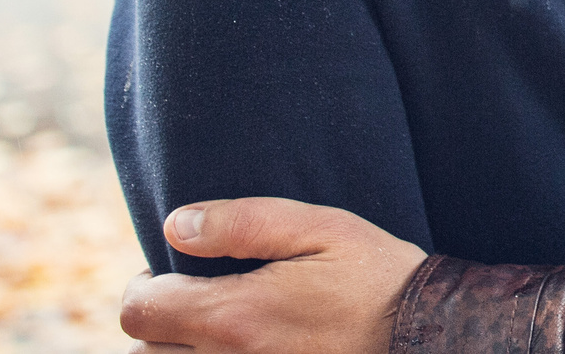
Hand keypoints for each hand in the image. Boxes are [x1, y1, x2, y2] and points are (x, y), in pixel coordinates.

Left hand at [117, 198, 426, 353]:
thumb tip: (176, 225)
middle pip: (143, 351)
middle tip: (195, 300)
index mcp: (235, 316)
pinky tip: (238, 346)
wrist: (425, 334)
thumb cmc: (376, 278)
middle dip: (158, 322)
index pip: (140, 309)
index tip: (178, 272)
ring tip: (214, 327)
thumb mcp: (323, 228)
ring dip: (176, 349)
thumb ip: (244, 223)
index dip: (147, 284)